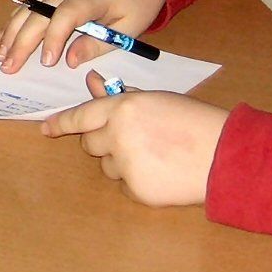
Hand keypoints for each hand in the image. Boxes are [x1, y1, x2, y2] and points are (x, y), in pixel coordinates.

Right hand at [0, 0, 166, 72]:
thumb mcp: (131, 27)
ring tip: (1, 56)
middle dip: (22, 41)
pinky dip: (16, 18)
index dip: (54, 37)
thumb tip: (70, 61)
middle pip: (40, 12)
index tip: (46, 62)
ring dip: (12, 31)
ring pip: (29, 6)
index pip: (68, 14)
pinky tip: (5, 36)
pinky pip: (31, 0)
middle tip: (9, 67)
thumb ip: (99, 44)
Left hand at [41, 77, 227, 206]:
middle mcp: (118, 135)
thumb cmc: (193, 121)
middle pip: (89, 144)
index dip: (61, 123)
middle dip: (103, 142)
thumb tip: (91, 81)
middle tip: (131, 140)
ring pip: (107, 166)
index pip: (80, 116)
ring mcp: (126, 164)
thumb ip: (121, 95)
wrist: (224, 154)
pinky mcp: (137, 189)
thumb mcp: (156, 100)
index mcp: (123, 108)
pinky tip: (162, 172)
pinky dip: (137, 181)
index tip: (46, 129)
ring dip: (122, 162)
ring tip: (156, 155)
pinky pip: (124, 185)